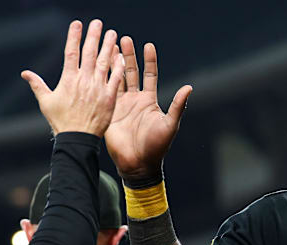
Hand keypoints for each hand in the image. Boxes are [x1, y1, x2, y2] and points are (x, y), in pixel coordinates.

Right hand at [21, 20, 124, 136]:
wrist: (77, 139)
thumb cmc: (60, 122)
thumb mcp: (46, 102)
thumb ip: (37, 85)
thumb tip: (25, 73)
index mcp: (68, 79)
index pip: (71, 52)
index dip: (74, 36)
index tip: (77, 23)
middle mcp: (84, 80)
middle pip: (89, 52)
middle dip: (93, 35)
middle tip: (97, 23)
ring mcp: (98, 88)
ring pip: (104, 62)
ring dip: (108, 46)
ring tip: (112, 33)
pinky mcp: (109, 97)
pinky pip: (116, 78)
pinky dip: (118, 66)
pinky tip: (121, 55)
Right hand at [104, 36, 191, 179]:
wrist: (138, 164)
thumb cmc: (157, 147)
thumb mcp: (170, 125)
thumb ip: (177, 105)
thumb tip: (189, 87)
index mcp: (149, 101)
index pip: (150, 75)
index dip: (149, 61)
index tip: (148, 45)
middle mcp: (134, 100)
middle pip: (131, 72)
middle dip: (128, 55)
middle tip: (123, 38)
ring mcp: (120, 105)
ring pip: (115, 79)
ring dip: (112, 63)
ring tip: (108, 46)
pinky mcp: (108, 112)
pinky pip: (104, 92)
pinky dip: (102, 79)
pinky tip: (97, 65)